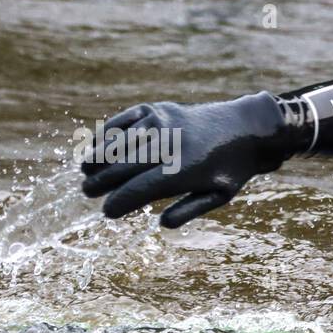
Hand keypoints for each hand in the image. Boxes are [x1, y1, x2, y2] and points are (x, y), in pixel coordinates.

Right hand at [79, 91, 292, 227]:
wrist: (246, 128)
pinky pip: (125, 120)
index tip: (107, 212)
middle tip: (86, 193)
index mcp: (184, 170)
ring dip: (99, 157)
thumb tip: (160, 224)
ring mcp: (162, 122)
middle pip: (124, 166)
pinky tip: (98, 145)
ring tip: (85, 171)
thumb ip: (190, 210)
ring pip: (120, 141)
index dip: (120, 202)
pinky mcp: (158, 108)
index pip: (141, 189)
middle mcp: (169, 144)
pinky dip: (108, 133)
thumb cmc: (231, 168)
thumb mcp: (219, 195)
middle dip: (102, 181)